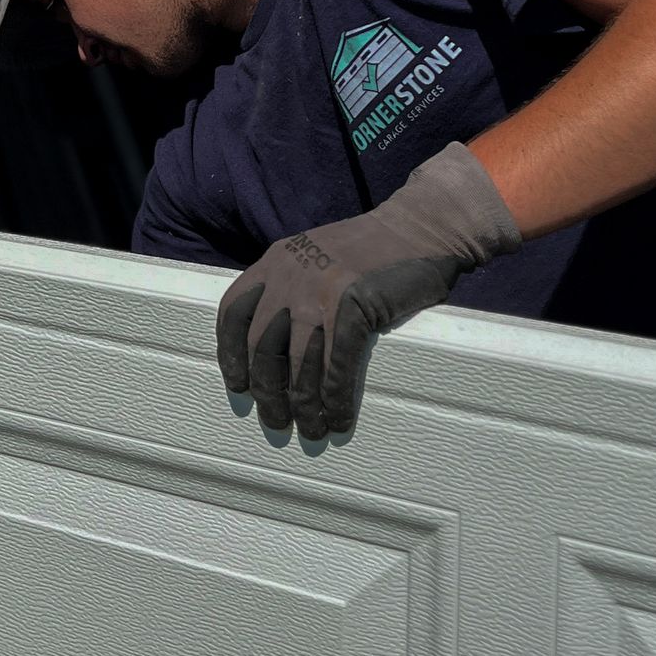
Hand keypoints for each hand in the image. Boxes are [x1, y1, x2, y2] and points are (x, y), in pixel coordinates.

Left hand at [216, 144, 520, 437]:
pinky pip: (337, 366)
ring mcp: (321, 290)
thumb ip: (293, 284)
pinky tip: (340, 419)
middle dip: (267, 392)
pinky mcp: (354, 306)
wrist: (424, 225)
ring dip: (303, 406)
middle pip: (263, 347)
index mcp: (276, 261)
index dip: (230, 354)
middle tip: (277, 422)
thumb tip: (279, 342)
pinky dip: (336, 400)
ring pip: (299, 364)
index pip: (233, 312)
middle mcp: (290, 275)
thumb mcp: (318, 255)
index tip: (239, 386)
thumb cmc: (376, 248)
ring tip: (312, 431)